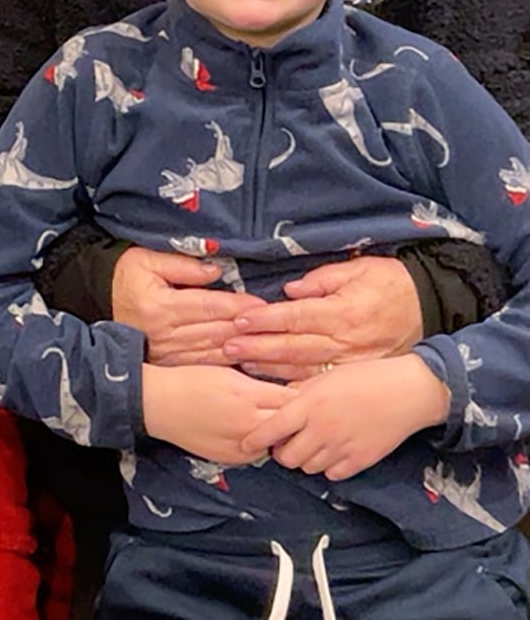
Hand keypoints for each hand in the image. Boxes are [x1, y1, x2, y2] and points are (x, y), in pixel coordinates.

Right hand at [111, 247, 266, 365]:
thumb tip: (217, 271)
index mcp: (160, 307)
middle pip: (216, 333)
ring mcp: (167, 353)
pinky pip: (204, 366)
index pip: (209, 306)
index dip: (238, 306)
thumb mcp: (147, 259)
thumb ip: (183, 265)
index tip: (263, 305)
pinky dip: (228, 367)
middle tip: (278, 331)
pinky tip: (249, 366)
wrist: (96, 298)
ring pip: (213, 353)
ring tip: (271, 351)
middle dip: (249, 331)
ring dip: (243, 353)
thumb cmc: (126, 275)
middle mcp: (165, 334)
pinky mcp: (169, 364)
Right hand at [142, 363, 293, 465]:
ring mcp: (242, 445)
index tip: (307, 393)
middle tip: (301, 411)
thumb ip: (260, 384)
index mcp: (248, 395)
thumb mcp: (229, 373)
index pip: (294, 400)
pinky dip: (263, 444)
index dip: (303, 397)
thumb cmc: (191, 381)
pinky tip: (254, 432)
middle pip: (292, 425)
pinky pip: (260, 453)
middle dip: (298, 418)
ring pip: (279, 443)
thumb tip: (288, 392)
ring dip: (282, 434)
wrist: (160, 403)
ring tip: (276, 422)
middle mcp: (249, 423)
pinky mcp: (234, 459)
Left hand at [223, 256, 422, 381]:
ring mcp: (354, 362)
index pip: (294, 317)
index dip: (264, 320)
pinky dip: (301, 389)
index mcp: (342, 312)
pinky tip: (279, 390)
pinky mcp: (361, 375)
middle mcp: (345, 341)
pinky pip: (327, 385)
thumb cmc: (392, 283)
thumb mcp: (358, 269)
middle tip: (227, 348)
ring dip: (272, 369)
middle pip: (294, 347)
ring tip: (243, 367)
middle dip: (258, 348)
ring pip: (306, 370)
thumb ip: (321, 280)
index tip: (238, 321)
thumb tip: (290, 290)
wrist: (434, 308)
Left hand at [244, 355, 449, 480]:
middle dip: (281, 452)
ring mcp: (341, 448)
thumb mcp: (325, 377)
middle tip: (284, 443)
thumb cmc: (365, 377)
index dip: (254, 439)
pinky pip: (332, 475)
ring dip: (304, 459)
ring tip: (308, 445)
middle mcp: (321, 430)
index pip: (271, 429)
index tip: (245, 444)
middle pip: (287, 457)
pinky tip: (330, 453)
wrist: (406, 392)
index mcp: (309, 405)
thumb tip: (281, 399)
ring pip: (308, 467)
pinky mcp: (360, 461)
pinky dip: (327, 467)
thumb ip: (300, 391)